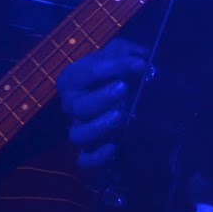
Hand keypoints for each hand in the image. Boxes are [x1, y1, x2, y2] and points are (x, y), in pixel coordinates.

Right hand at [57, 37, 148, 171]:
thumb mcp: (117, 53)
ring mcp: (78, 129)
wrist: (114, 93)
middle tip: (124, 88)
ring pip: (78, 135)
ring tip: (120, 115)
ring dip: (98, 126)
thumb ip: (126, 50)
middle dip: (102, 97)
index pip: (87, 72)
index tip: (140, 64)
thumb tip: (141, 54)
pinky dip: (96, 157)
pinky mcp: (89, 150)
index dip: (114, 66)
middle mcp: (71, 105)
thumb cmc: (112, 71)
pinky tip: (114, 147)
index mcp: (72, 79)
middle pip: (78, 106)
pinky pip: (84, 161)